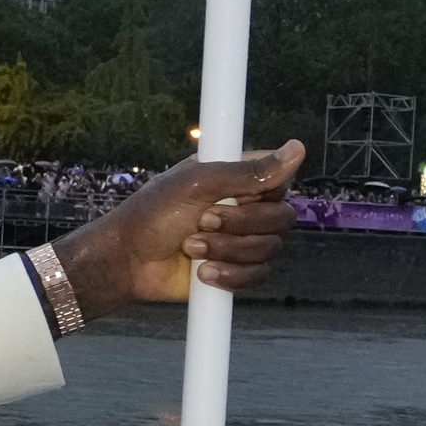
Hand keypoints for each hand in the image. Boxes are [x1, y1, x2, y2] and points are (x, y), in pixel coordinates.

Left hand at [52, 140, 305, 315]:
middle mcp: (246, 206)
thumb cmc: (153, 214)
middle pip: (282, 219)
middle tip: (202, 221)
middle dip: (240, 225)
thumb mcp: (197, 184)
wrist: (129, 260)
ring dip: (228, 250)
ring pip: (271, 249)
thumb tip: (297, 149)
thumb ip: (247, 171)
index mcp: (237, 178)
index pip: (279, 181)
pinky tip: (203, 273)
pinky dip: (232, 276)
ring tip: (192, 247)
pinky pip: (259, 276)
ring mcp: (243, 239)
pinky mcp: (238, 270)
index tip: (235, 195)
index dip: (264, 193)